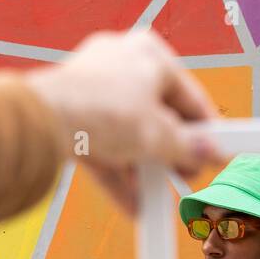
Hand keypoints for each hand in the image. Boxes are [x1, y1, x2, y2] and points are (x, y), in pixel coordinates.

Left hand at [25, 28, 224, 211]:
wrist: (44, 122)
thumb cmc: (103, 111)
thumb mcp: (160, 136)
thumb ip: (189, 147)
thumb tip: (210, 152)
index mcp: (150, 54)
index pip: (190, 96)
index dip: (206, 131)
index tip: (216, 153)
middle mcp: (121, 62)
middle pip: (158, 116)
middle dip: (170, 155)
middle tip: (185, 176)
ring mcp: (93, 86)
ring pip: (129, 134)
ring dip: (143, 170)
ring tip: (156, 198)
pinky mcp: (71, 111)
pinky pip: (104, 144)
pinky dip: (118, 173)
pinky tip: (133, 204)